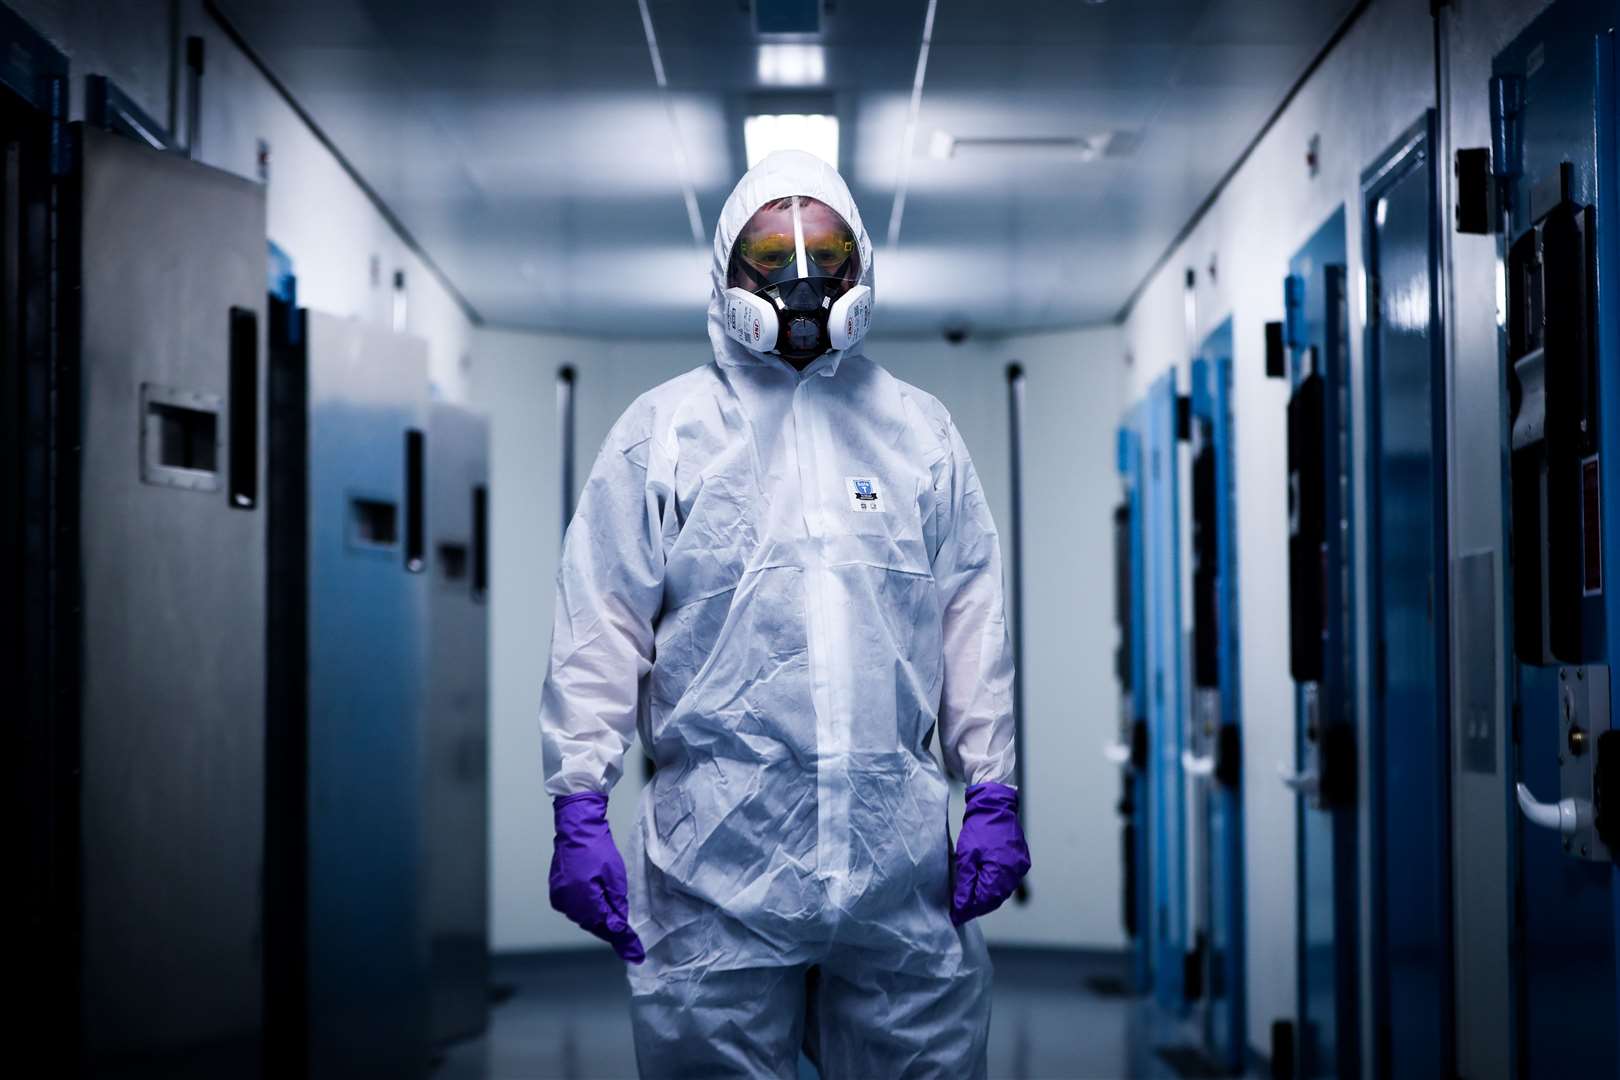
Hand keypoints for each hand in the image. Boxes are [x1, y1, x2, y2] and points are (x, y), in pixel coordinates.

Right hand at [548, 791, 645, 962]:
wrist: (576, 829)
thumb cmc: (598, 849)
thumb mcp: (615, 877)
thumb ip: (616, 905)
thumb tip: (620, 927)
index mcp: (584, 899)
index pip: (606, 926)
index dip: (622, 939)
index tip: (635, 953)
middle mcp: (569, 903)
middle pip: (593, 924)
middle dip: (610, 930)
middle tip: (628, 940)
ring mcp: (560, 898)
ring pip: (583, 917)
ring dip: (598, 920)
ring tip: (614, 920)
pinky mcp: (556, 891)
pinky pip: (575, 908)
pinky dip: (587, 910)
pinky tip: (598, 907)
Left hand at [951, 782, 1031, 925]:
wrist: (995, 806)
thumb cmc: (979, 827)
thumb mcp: (966, 856)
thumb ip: (965, 883)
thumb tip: (961, 905)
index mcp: (1001, 870)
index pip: (984, 900)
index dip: (969, 910)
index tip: (956, 916)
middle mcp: (1014, 872)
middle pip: (994, 899)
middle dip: (977, 906)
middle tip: (961, 911)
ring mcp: (1020, 867)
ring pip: (1002, 892)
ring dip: (986, 898)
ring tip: (969, 901)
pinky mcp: (1021, 862)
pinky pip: (1007, 881)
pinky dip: (995, 887)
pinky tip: (983, 887)